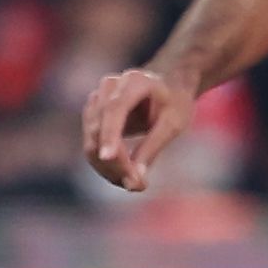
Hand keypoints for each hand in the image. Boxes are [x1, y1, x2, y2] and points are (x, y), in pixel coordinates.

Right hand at [82, 66, 194, 191]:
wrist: (168, 83)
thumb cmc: (175, 101)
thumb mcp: (174, 123)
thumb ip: (153, 147)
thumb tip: (134, 179)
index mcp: (134, 82)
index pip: (114, 110)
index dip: (109, 134)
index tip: (108, 159)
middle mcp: (108, 88)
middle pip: (99, 130)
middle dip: (114, 163)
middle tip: (138, 186)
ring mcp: (96, 100)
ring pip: (91, 142)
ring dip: (108, 168)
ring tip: (134, 184)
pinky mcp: (92, 116)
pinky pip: (92, 145)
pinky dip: (105, 165)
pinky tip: (124, 176)